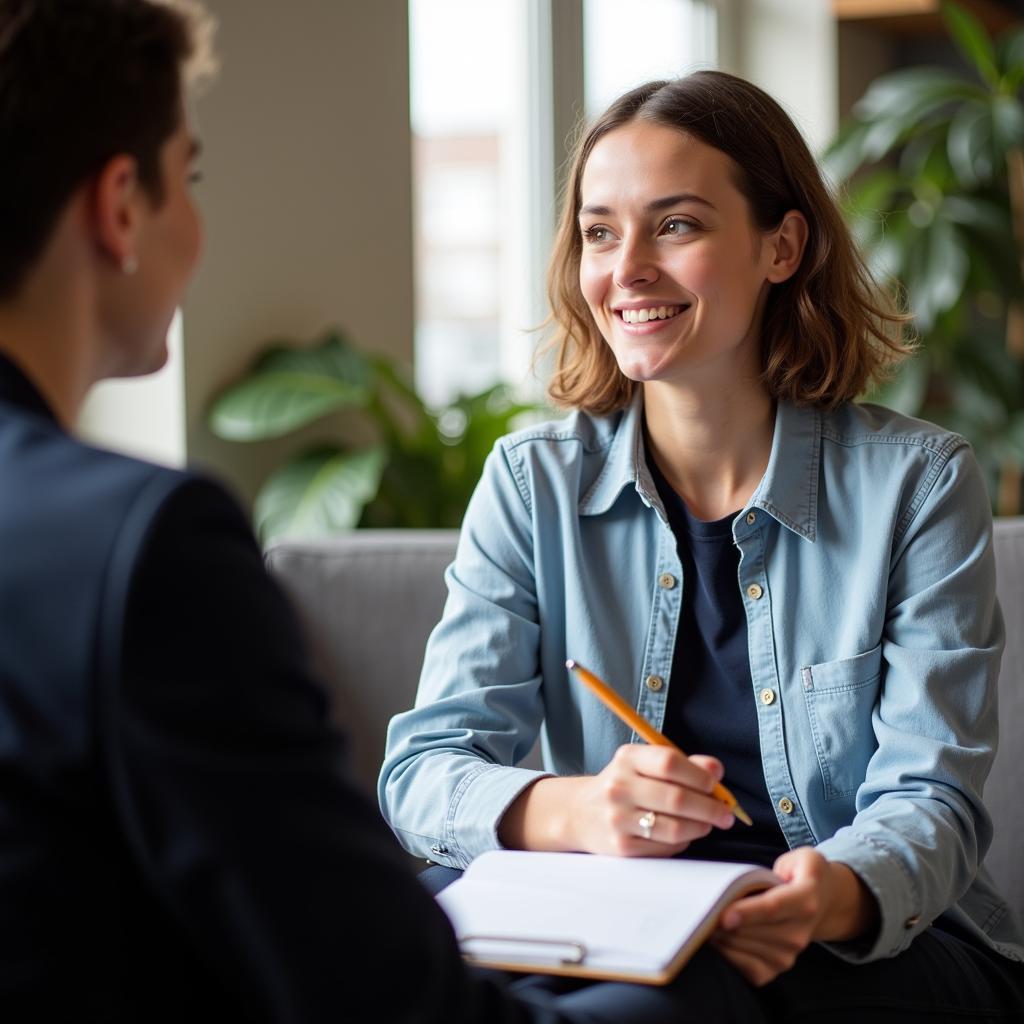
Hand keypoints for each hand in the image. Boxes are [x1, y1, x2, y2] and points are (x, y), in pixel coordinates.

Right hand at [498, 744, 735, 855]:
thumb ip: (684, 763)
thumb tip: (716, 771)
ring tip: (708, 825)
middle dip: (710, 808)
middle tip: (726, 815)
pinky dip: (682, 842)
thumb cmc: (625, 784)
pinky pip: (665, 848)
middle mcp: (619, 786)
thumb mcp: (646, 763)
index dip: (699, 775)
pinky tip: (682, 835)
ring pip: (674, 827)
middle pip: (676, 798)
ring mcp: (618, 818)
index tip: (715, 786)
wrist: (581, 813)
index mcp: (627, 758)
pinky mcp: (621, 846)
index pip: (669, 762)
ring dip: (701, 828)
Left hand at [711, 847, 878, 986]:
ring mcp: (792, 953)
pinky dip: (729, 955)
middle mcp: (801, 930)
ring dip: (723, 937)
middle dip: (724, 924)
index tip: (723, 916)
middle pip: (754, 931)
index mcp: (806, 898)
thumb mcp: (799, 858)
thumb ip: (774, 867)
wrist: (824, 901)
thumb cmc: (802, 875)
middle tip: (703, 910)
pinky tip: (721, 938)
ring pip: (747, 949)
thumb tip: (742, 884)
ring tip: (710, 920)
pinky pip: (749, 969)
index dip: (747, 913)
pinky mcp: (780, 967)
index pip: (772, 908)